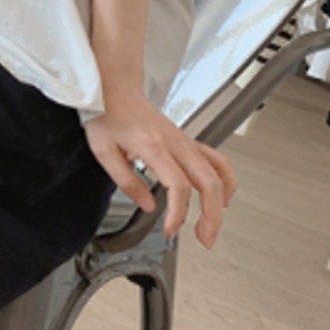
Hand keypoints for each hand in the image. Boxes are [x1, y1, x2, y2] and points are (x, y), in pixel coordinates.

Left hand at [84, 87, 237, 246]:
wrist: (115, 90)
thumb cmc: (108, 115)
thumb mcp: (105, 152)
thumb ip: (127, 181)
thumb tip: (147, 204)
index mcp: (154, 147)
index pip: (178, 185)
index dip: (178, 212)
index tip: (170, 229)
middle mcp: (176, 143)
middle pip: (208, 182)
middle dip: (211, 216)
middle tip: (205, 239)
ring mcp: (185, 141)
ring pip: (218, 171)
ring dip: (221, 201)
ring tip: (213, 224)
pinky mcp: (187, 140)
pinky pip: (216, 159)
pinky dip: (225, 179)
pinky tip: (222, 195)